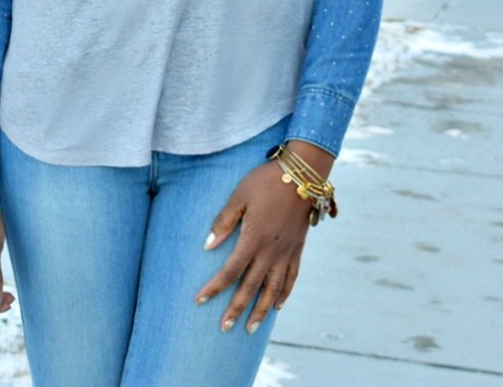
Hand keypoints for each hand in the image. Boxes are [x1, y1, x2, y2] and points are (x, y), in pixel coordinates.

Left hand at [195, 140, 334, 333]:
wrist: (302, 174)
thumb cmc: (266, 181)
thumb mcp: (239, 196)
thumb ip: (224, 222)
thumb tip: (208, 246)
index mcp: (254, 239)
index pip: (230, 271)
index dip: (214, 288)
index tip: (200, 301)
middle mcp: (271, 251)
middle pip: (251, 287)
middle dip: (237, 309)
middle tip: (225, 328)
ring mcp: (287, 252)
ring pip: (273, 289)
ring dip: (261, 310)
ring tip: (251, 328)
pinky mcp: (298, 249)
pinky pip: (292, 277)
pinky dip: (284, 294)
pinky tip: (278, 305)